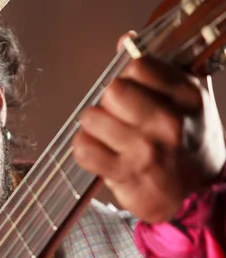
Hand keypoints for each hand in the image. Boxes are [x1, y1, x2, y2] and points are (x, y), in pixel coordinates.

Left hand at [73, 33, 225, 222]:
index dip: (127, 78)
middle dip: (108, 103)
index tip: (132, 93)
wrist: (196, 194)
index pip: (137, 66)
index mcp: (186, 96)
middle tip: (119, 119)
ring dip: (94, 128)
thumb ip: (159, 68)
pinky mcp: (124, 173)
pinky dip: (84, 150)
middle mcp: (167, 122)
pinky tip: (100, 154)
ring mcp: (144, 149)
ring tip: (110, 138)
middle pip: (112, 91)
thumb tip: (125, 40)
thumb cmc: (188, 143)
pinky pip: (82, 148)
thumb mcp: (186, 100)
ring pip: (91, 118)